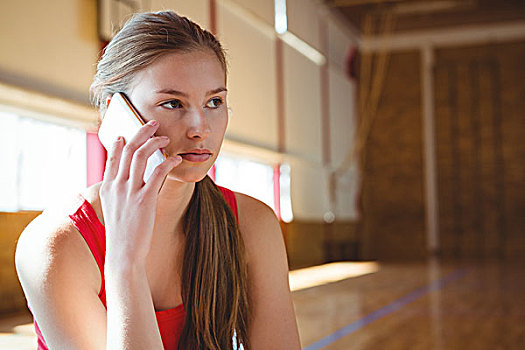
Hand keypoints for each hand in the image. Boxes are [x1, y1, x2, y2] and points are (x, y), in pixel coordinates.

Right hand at [99, 120, 181, 265]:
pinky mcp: (144, 199)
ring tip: (166, 138)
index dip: (121, 141)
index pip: (113, 156)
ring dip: (155, 142)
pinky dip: (168, 161)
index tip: (129, 132)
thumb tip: (133, 183)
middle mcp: (117, 185)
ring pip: (140, 155)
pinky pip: (158, 172)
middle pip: (128, 149)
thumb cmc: (123, 233)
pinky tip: (176, 158)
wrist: (124, 254)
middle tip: (153, 124)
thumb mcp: (116, 210)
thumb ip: (122, 193)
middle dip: (141, 132)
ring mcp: (129, 191)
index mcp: (108, 187)